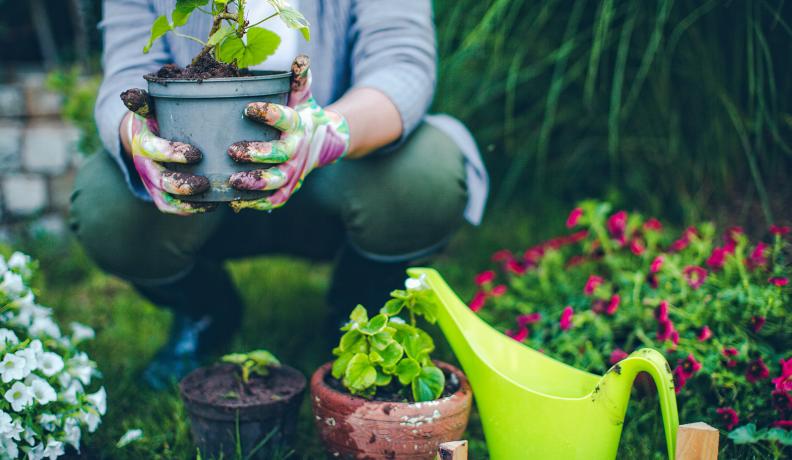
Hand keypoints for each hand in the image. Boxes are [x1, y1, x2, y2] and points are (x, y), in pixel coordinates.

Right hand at [119, 89, 211, 214]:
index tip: (197, 154)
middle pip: (160, 180)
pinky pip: (171, 208)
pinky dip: (190, 210)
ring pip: (166, 199)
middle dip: (182, 185)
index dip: (173, 154)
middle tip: (205, 183)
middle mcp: (145, 166)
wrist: (142, 137)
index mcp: (143, 142)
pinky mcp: (159, 194)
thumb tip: (132, 95)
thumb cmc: (155, 119)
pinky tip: (212, 205)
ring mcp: (152, 183)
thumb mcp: (149, 108)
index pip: (154, 150)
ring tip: (210, 196)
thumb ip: (145, 102)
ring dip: (187, 202)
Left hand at [227, 55, 349, 211]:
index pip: (285, 118)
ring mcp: (293, 171)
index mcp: (298, 125)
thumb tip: (301, 58)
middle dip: (257, 154)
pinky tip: (237, 202)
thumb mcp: (302, 95)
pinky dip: (258, 203)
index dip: (269, 114)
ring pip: (277, 181)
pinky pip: (275, 199)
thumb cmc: (303, 113)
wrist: (324, 141)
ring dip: (256, 183)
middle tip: (233, 151)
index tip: (248, 108)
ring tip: (233, 181)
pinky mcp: (288, 187)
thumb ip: (298, 78)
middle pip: (280, 155)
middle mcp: (297, 150)